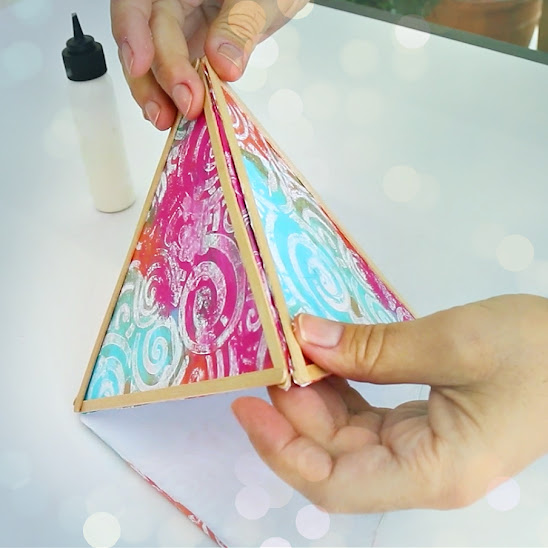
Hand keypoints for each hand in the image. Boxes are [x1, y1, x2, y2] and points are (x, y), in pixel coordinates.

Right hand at [111, 0, 307, 129]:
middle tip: (185, 105)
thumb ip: (239, 26)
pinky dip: (171, 100)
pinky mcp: (187, 55)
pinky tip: (173, 118)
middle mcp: (169, 4)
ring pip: (152, 64)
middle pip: (146, 40)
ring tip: (168, 121)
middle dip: (160, 76)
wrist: (276, 0)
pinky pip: (172, 78)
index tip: (141, 64)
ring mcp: (177, 32)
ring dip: (157, 95)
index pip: (138, 4)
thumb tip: (222, 64)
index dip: (131, 32)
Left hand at [232, 294, 547, 511]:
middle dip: (291, 411)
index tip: (248, 404)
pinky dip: (340, 388)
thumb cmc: (535, 352)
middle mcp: (419, 471)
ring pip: (345, 436)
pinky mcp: (422, 426)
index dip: (281, 448)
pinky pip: (366, 415)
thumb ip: (373, 347)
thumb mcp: (452, 342)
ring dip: (313, 397)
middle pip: (332, 456)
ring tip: (289, 354)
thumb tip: (306, 338)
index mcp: (431, 472)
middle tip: (267, 359)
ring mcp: (420, 449)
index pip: (333, 483)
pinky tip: (324, 358)